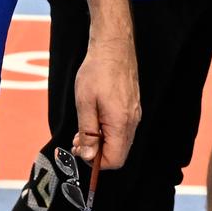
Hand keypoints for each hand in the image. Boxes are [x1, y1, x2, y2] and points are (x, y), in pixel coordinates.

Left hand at [71, 30, 139, 169]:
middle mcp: (132, 121)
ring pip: (120, 142)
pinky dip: (107, 132)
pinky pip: (122, 129)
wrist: (114, 47)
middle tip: (77, 142)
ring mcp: (134, 114)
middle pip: (119, 153)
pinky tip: (94, 120)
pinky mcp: (132, 107)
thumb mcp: (84, 103)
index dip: (96, 163)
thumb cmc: (97, 71)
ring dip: (101, 142)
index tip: (80, 153)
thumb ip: (87, 133)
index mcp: (120, 123)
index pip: (114, 160)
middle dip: (97, 153)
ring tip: (83, 130)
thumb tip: (88, 156)